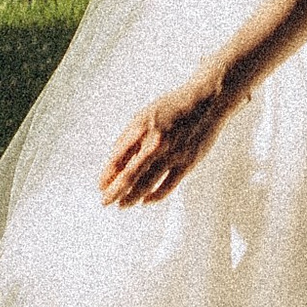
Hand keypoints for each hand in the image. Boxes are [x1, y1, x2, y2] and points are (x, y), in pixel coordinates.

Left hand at [101, 74, 235, 207]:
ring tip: (123, 205)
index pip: (118, 158)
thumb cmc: (171, 108)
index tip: (101, 187)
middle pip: (130, 175)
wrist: (206, 102)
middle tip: (106, 202)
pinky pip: (168, 185)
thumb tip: (113, 161)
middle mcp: (155, 142)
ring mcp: (172, 153)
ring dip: (132, 197)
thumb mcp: (143, 116)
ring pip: (148, 184)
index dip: (107, 175)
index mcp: (141, 128)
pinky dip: (155, 196)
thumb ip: (128, 138)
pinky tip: (146, 201)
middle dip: (115, 192)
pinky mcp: (188, 162)